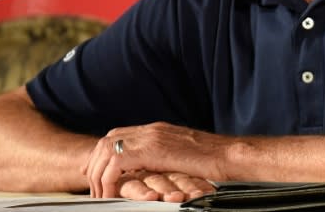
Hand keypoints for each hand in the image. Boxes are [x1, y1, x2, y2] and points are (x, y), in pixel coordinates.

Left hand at [84, 122, 228, 197]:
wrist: (230, 156)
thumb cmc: (214, 162)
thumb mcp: (184, 158)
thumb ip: (166, 160)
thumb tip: (157, 174)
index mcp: (158, 131)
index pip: (119, 135)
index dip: (104, 154)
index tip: (98, 173)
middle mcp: (151, 130)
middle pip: (108, 140)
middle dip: (95, 164)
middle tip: (94, 187)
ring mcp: (151, 137)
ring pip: (107, 149)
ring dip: (100, 173)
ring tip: (102, 194)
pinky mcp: (153, 149)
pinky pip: (117, 162)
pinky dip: (110, 179)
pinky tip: (112, 194)